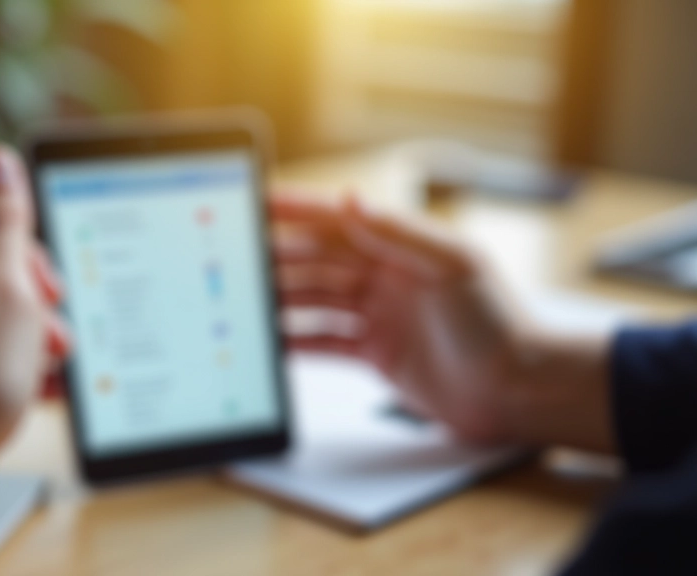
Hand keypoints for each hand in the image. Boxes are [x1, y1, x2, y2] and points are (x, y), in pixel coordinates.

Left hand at [0, 145, 70, 507]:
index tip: (52, 295)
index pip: (1, 237)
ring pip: (4, 328)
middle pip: (7, 285)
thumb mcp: (5, 281)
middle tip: (52, 341)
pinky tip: (33, 395)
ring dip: (35, 347)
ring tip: (45, 375)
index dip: (38, 267)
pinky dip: (18, 376)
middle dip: (42, 312)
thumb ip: (4, 219)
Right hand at [272, 192, 612, 450]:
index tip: (258, 203)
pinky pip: (325, 341)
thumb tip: (351, 198)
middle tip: (239, 263)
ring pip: (316, 301)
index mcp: (403, 248)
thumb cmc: (501, 325)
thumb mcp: (454, 266)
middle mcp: (387, 277)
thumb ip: (399, 233)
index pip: (338, 221)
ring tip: (247, 304)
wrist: (521, 391)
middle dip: (278, 260)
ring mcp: (379, 316)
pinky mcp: (376, 353)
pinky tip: (273, 342)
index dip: (296, 211)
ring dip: (282, 301)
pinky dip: (298, 341)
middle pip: (318, 262)